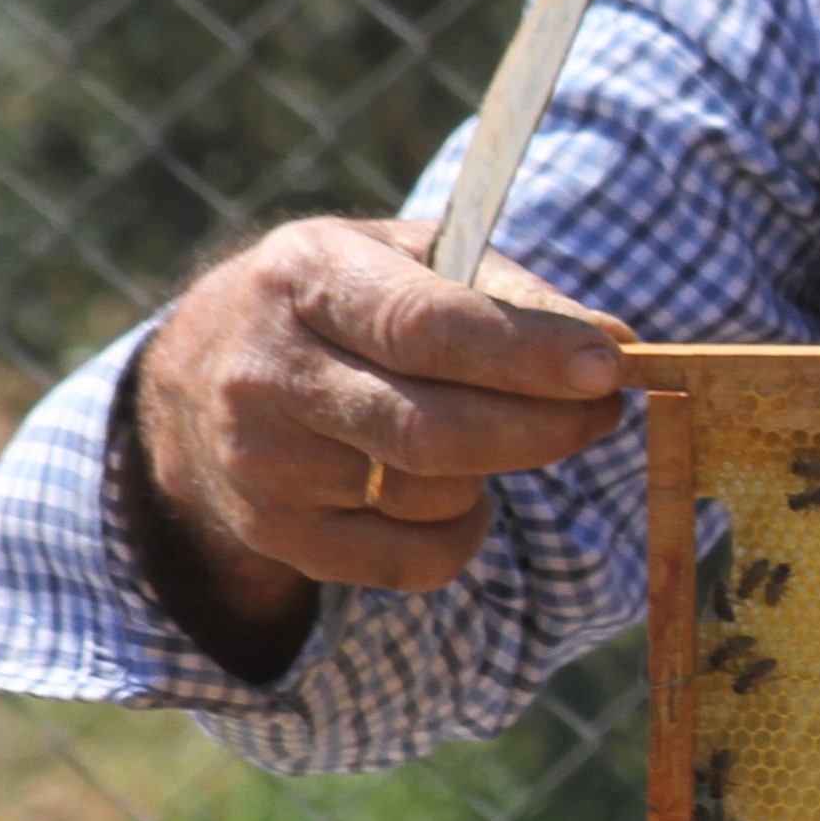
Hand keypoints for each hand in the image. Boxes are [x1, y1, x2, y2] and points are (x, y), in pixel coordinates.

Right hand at [128, 216, 635, 638]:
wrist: (205, 374)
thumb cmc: (346, 304)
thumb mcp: (408, 259)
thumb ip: (508, 294)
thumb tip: (614, 345)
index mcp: (306, 275)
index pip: (424, 327)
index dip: (525, 354)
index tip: (607, 367)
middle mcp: (269, 372)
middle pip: (432, 430)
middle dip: (540, 427)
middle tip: (603, 410)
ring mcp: (264, 462)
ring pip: (430, 496)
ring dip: (497, 472)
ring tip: (502, 432)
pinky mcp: (277, 533)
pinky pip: (413, 562)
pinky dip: (463, 532)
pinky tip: (457, 491)